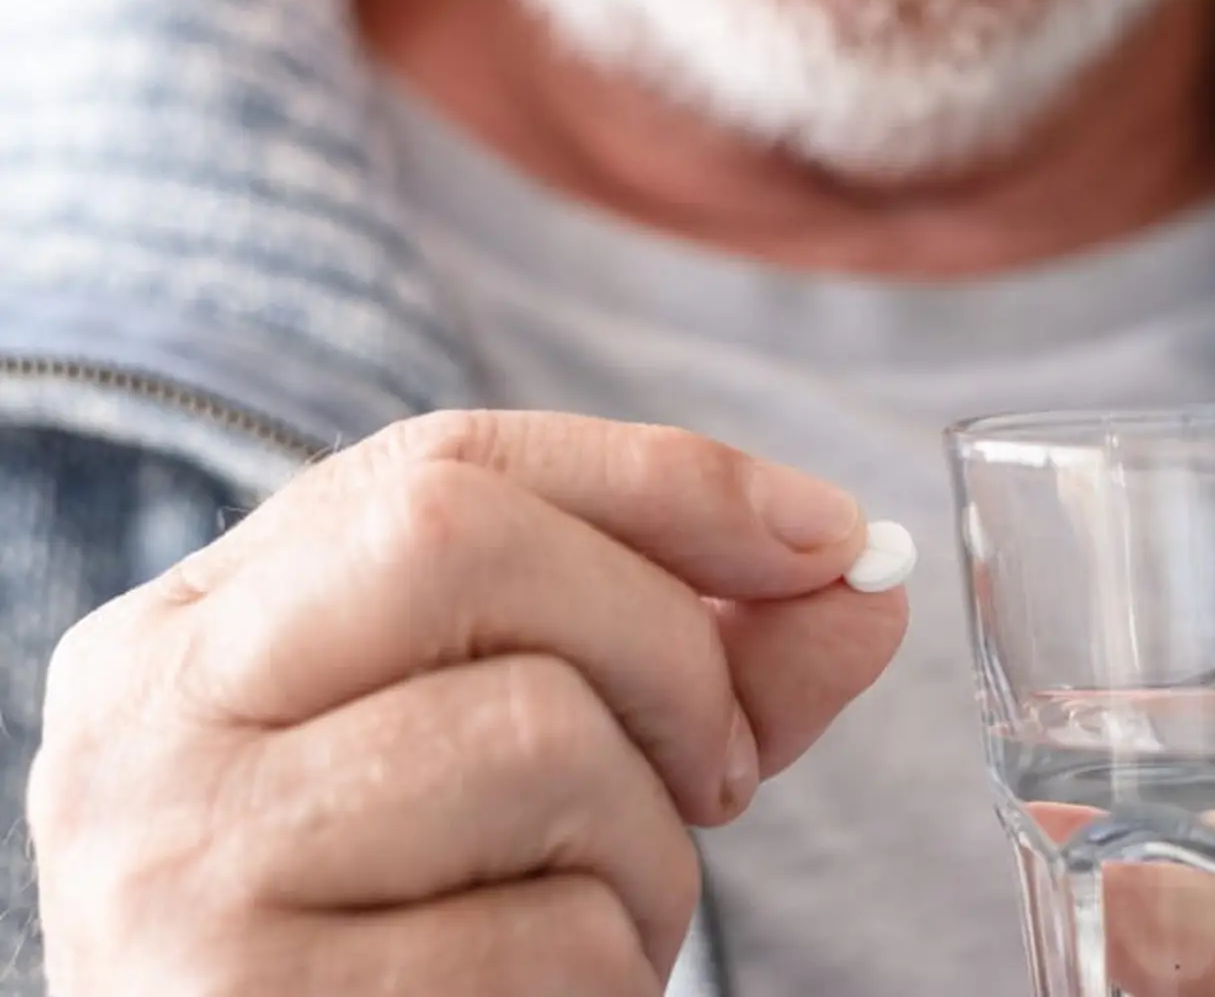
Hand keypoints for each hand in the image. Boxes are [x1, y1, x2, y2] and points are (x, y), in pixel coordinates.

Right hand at [27, 410, 906, 995]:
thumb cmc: (416, 922)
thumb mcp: (526, 755)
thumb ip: (689, 657)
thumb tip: (865, 578)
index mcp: (199, 628)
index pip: (444, 463)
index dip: (664, 480)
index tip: (828, 533)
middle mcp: (152, 720)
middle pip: (466, 546)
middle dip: (664, 647)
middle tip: (719, 772)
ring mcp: (179, 867)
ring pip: (533, 740)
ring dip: (647, 845)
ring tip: (604, 914)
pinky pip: (541, 938)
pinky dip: (610, 969)